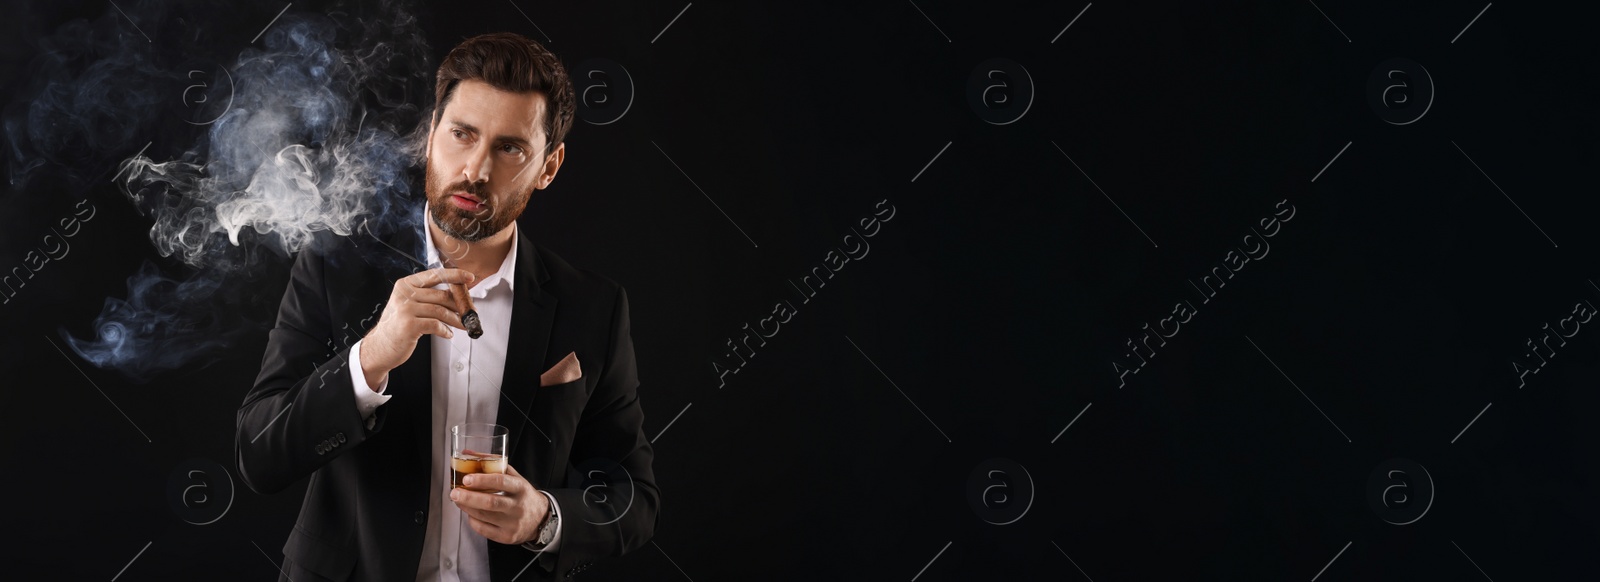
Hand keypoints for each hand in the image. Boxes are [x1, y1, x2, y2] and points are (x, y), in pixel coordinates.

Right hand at [359, 268, 475, 387]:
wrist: (380, 347)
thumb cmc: (398, 326)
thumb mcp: (409, 305)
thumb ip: (428, 297)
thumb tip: (456, 295)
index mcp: (405, 284)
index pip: (434, 275)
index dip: (454, 275)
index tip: (469, 277)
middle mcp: (404, 294)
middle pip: (441, 295)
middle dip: (459, 305)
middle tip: (470, 313)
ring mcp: (405, 309)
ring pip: (441, 311)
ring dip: (456, 320)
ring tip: (463, 325)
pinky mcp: (409, 325)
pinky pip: (436, 325)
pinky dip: (445, 330)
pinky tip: (448, 334)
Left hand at [451, 464, 548, 544]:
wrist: (540, 519)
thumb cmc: (523, 495)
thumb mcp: (514, 477)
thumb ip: (493, 465)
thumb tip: (468, 453)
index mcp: (521, 488)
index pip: (501, 482)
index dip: (482, 480)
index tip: (467, 479)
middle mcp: (518, 506)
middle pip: (491, 502)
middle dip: (469, 497)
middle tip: (454, 493)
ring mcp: (513, 523)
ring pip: (484, 516)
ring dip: (467, 507)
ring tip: (458, 500)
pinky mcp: (507, 536)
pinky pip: (484, 529)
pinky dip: (473, 520)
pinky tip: (470, 513)